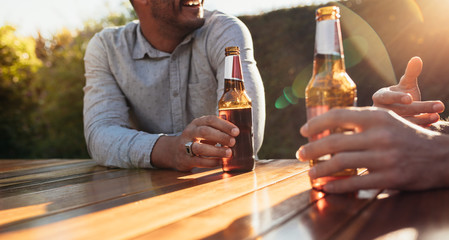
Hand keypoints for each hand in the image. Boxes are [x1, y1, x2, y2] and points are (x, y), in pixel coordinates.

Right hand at [152, 115, 238, 170]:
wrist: (173, 151)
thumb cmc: (195, 139)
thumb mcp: (202, 130)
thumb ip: (216, 130)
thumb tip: (237, 133)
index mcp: (196, 123)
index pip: (210, 120)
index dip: (224, 125)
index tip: (236, 131)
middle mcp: (190, 133)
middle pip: (205, 132)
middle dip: (221, 136)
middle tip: (233, 142)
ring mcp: (185, 146)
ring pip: (200, 148)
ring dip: (216, 150)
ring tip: (229, 153)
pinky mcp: (185, 159)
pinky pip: (199, 161)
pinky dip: (211, 162)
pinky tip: (221, 162)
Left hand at [296, 107, 448, 192]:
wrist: (440, 154)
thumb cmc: (405, 134)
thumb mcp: (386, 119)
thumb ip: (359, 121)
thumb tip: (326, 128)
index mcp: (376, 116)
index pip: (337, 116)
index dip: (316, 124)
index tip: (303, 131)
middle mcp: (379, 135)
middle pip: (334, 142)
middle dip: (311, 149)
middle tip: (300, 154)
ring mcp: (384, 157)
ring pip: (341, 163)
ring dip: (320, 169)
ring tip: (310, 172)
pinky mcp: (390, 177)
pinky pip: (355, 182)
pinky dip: (336, 186)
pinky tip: (326, 186)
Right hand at [372, 56, 443, 125]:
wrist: (394, 114)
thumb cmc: (400, 96)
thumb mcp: (406, 85)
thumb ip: (411, 73)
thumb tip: (417, 58)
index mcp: (380, 96)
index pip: (387, 97)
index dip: (398, 97)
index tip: (410, 98)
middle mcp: (379, 111)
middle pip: (400, 110)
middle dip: (421, 108)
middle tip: (440, 105)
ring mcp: (385, 123)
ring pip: (403, 122)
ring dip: (422, 119)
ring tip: (437, 115)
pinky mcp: (393, 132)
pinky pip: (406, 131)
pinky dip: (420, 127)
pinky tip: (431, 123)